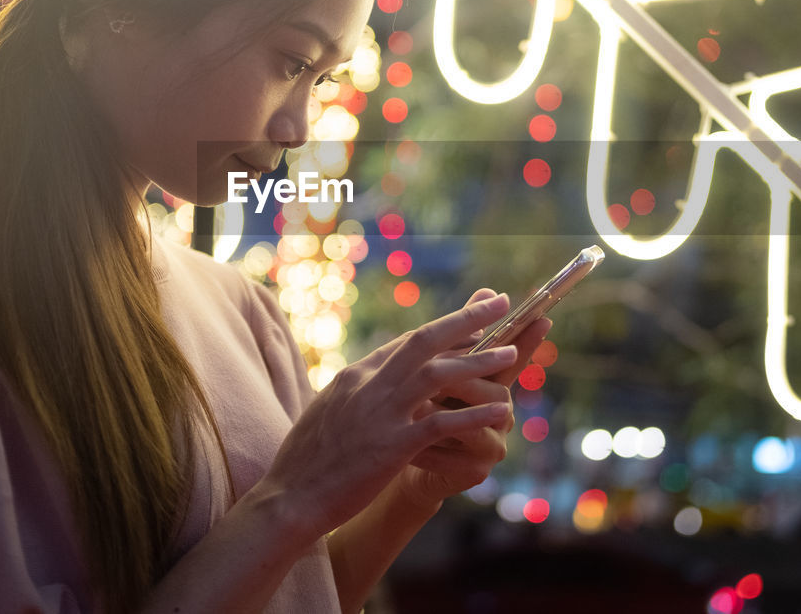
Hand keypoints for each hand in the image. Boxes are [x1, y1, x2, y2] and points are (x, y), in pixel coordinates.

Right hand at [257, 293, 519, 541]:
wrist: (288, 498)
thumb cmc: (305, 462)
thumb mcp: (328, 412)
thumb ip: (353, 393)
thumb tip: (366, 378)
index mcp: (354, 375)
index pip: (405, 342)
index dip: (442, 329)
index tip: (470, 320)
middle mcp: (368, 385)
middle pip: (424, 340)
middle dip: (465, 319)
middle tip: (498, 302)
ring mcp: (380, 414)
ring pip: (438, 374)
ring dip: (479, 362)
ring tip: (512, 354)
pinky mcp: (391, 447)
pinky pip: (440, 425)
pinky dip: (472, 415)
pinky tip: (499, 411)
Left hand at [398, 288, 552, 505]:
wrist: (405, 461)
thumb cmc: (426, 406)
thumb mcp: (439, 366)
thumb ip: (461, 332)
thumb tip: (486, 289)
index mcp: (493, 383)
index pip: (513, 356)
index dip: (528, 338)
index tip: (542, 316)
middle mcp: (501, 412)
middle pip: (494, 390)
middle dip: (462, 380)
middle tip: (433, 375)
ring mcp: (492, 444)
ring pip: (475, 424)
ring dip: (442, 414)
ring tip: (414, 407)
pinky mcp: (476, 471)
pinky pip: (453, 455)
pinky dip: (427, 446)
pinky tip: (405, 443)